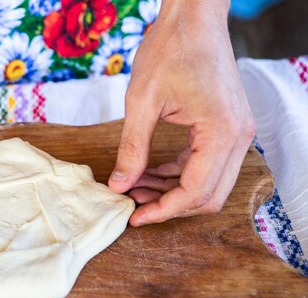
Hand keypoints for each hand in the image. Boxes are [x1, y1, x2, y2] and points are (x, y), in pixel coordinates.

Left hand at [108, 0, 255, 226]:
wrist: (194, 17)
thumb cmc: (170, 50)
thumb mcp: (141, 102)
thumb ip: (132, 148)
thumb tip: (118, 186)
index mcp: (222, 133)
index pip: (196, 191)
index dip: (163, 211)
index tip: (133, 216)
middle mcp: (239, 137)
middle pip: (209, 195)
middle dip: (169, 206)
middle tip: (132, 204)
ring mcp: (237, 132)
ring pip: (209, 184)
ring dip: (172, 191)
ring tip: (134, 187)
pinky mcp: (227, 127)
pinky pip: (206, 165)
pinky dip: (178, 174)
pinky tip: (149, 173)